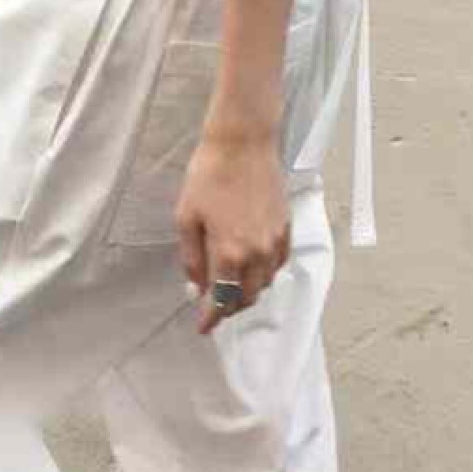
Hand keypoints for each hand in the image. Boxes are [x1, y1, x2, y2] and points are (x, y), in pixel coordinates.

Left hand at [175, 126, 291, 334]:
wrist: (243, 143)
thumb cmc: (209, 175)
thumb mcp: (186, 217)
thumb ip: (192, 257)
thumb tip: (197, 286)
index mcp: (229, 253)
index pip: (221, 300)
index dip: (211, 318)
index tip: (203, 328)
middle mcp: (256, 253)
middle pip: (246, 297)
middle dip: (229, 308)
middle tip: (214, 306)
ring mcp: (274, 241)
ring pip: (264, 283)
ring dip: (247, 291)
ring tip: (232, 287)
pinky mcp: (286, 227)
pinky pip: (278, 263)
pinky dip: (265, 274)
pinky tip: (253, 268)